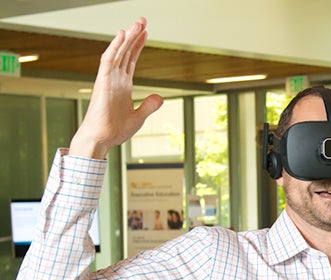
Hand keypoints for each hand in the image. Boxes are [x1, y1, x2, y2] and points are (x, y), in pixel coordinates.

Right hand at [69, 17, 163, 158]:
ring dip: (127, 37)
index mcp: (122, 85)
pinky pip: (108, 61)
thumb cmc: (114, 130)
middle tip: (142, 20)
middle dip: (134, 36)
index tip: (145, 33)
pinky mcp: (103, 83)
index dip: (137, 46)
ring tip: (137, 23)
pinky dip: (115, 47)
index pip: (130, 60)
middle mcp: (115, 79)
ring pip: (118, 52)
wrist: (101, 139)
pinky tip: (122, 35)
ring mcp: (108, 79)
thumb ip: (149, 105)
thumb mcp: (138, 117)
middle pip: (125, 52)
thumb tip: (160, 96)